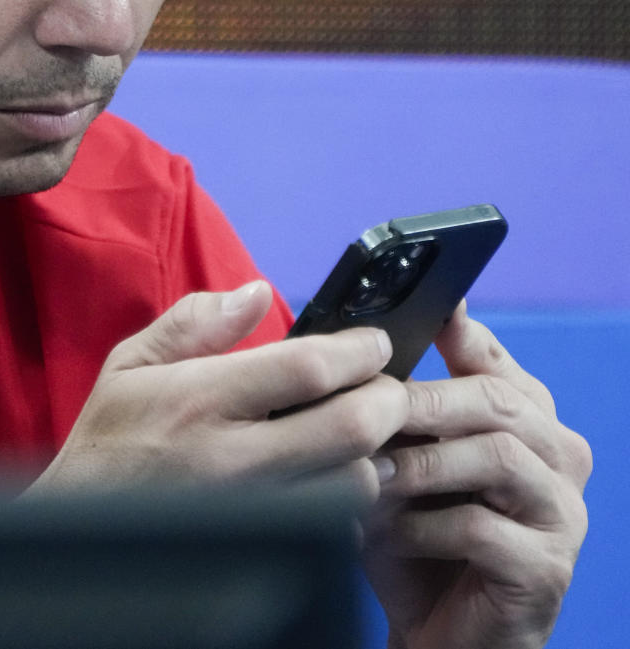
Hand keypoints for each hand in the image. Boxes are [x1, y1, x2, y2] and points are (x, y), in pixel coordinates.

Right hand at [27, 281, 407, 494]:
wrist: (74, 529)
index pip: (308, 368)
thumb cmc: (109, 439)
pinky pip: (334, 530)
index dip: (357, 350)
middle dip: (387, 399)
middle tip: (387, 385)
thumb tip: (258, 292)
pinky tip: (337, 478)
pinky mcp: (262, 549)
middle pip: (349, 429)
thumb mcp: (132, 363)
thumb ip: (195, 322)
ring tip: (366, 432)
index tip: (373, 342)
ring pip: (353, 486)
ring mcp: (253, 512)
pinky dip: (349, 500)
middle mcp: (234, 457)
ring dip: (375, 453)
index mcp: (202, 398)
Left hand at [362, 303, 591, 648]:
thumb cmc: (415, 538)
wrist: (435, 633)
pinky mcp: (549, 568)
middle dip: (423, 402)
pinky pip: (482, 527)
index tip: (429, 309)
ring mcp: (563, 512)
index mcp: (527, 419)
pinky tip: (385, 531)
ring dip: (420, 465)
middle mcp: (560, 455)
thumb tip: (362, 345)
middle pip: (495, 402)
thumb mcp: (404, 461)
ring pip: (493, 457)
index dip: (462, 334)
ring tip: (366, 476)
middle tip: (366, 411)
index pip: (496, 361)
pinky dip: (423, 525)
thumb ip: (402, 407)